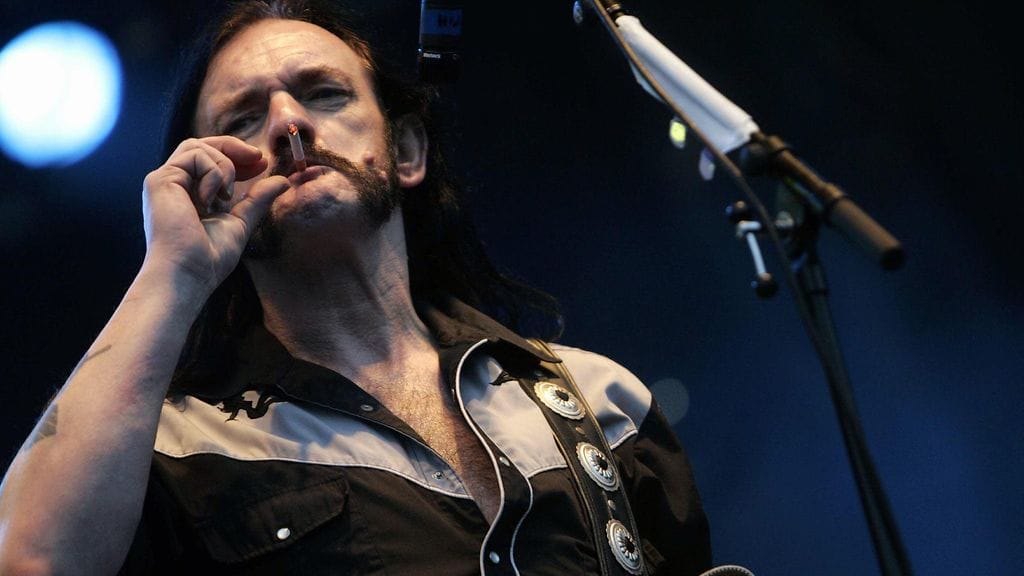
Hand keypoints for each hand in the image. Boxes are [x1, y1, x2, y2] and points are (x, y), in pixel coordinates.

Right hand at [140, 136, 288, 292]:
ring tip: (228, 195)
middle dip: (234, 148)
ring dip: (225, 165)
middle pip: (202, 146)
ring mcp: (165, 181)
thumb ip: (258, 200)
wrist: (189, 274)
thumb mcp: (241, 222)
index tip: (263, 163)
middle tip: (259, 158)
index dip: (238, 157)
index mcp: (188, 194)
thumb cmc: (209, 258)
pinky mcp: (161, 180)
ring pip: (198, 147)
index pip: (210, 161)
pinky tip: (214, 198)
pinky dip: (214, 172)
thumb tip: (283, 180)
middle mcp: (173, 184)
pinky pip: (195, 156)